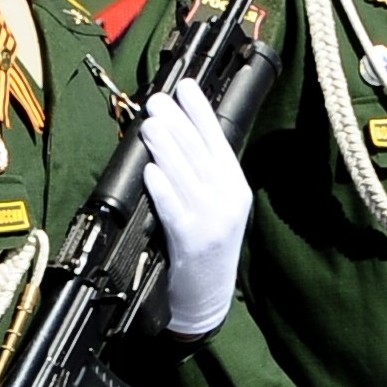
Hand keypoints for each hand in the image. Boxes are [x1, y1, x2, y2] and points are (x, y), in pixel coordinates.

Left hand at [142, 83, 254, 336]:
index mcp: (234, 186)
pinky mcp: (193, 241)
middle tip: (157, 100)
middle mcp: (227, 199)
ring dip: (167, 147)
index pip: (217, 140)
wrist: (207, 299)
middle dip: (178, 122)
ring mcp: (212, 220)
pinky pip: (175, 209)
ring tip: (151, 124)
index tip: (186, 87)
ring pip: (187, 175)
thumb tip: (174, 137)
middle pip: (200, 153)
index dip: (201, 112)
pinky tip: (152, 172)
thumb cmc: (205, 250)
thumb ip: (201, 175)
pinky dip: (163, 189)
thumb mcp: (215, 207)